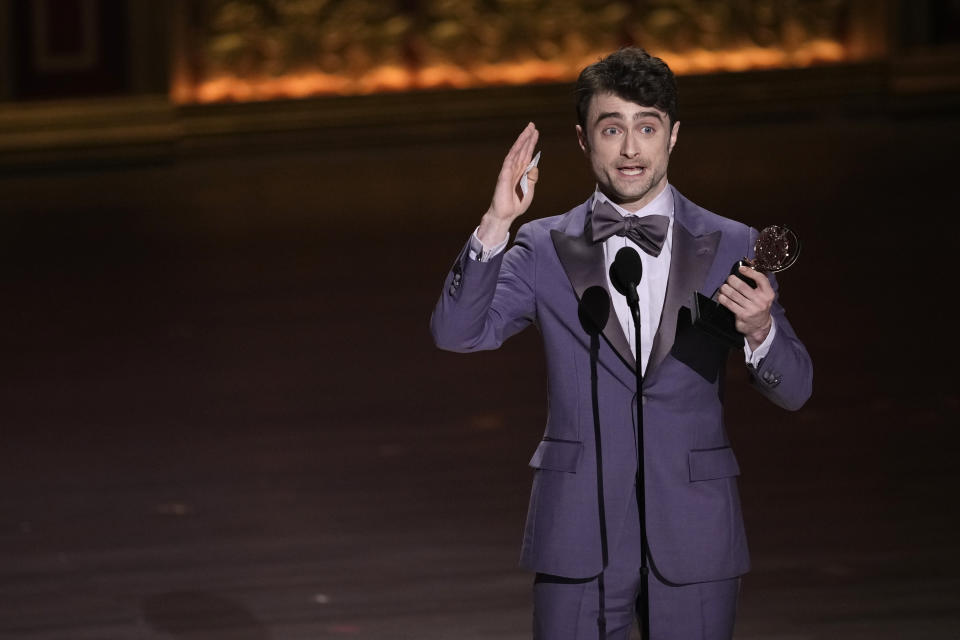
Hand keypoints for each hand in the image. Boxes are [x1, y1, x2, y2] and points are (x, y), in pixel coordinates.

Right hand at [477, 122, 538, 245]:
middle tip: (532, 125)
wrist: (506, 215)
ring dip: (522, 140)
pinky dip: (515, 150)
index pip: (527, 155)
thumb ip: (532, 178)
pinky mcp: (504, 174)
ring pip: (516, 151)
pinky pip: (510, 159)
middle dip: (527, 138)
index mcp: (521, 173)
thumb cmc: (516, 205)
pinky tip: (520, 142)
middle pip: (522, 150)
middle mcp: (515, 169)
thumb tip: (534, 166)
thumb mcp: (530, 190)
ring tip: (529, 129)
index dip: (531, 144)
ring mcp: (509, 170)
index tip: (536, 133)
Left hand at [717, 265, 773, 349]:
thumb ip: (757, 284)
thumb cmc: (759, 306)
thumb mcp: (764, 295)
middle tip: (729, 279)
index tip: (741, 269)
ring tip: (723, 287)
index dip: (750, 272)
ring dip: (726, 289)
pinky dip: (723, 299)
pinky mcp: (743, 315)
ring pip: (734, 295)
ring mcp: (752, 309)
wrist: (760, 326)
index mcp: (768, 293)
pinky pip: (730, 304)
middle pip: (743, 286)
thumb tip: (744, 269)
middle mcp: (761, 301)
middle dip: (732, 280)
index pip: (761, 279)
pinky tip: (721, 296)